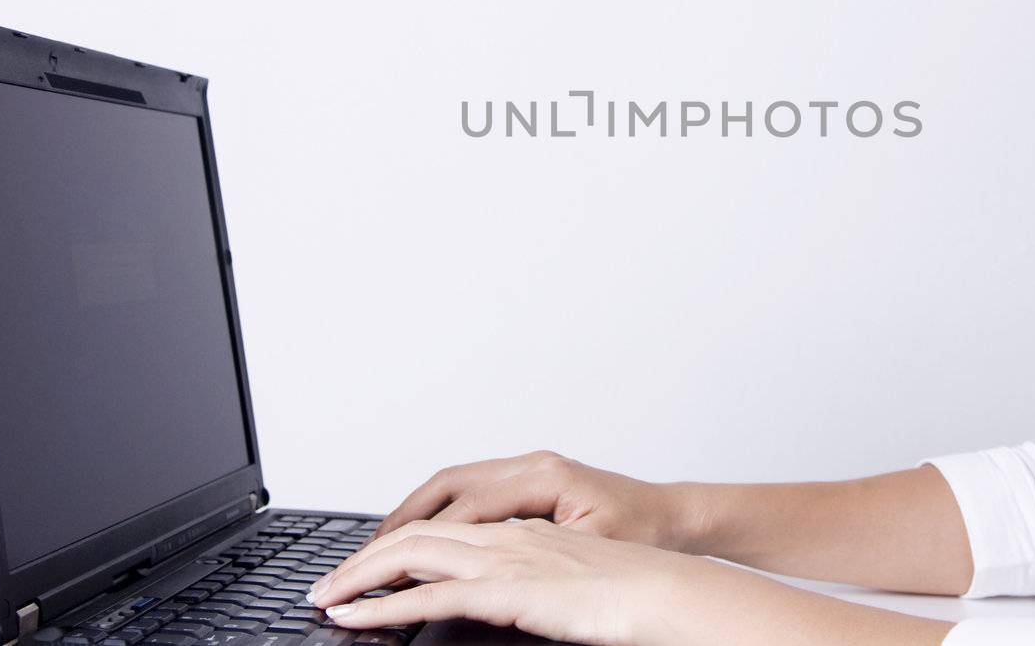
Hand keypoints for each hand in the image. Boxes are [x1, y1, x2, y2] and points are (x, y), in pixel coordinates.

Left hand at [305, 515, 689, 643]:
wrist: (665, 590)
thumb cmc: (631, 590)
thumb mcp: (570, 578)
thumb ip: (533, 581)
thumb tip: (512, 599)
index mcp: (519, 530)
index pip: (442, 526)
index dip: (396, 543)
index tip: (365, 568)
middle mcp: (504, 535)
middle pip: (414, 532)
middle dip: (363, 558)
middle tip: (327, 584)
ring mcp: (503, 559)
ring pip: (410, 555)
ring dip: (358, 577)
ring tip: (325, 598)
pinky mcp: (506, 590)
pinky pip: (429, 594)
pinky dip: (381, 606)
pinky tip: (353, 618)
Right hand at [359, 449, 699, 552]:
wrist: (674, 519)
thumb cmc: (642, 534)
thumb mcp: (587, 552)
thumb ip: (534, 556)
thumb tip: (483, 570)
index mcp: (543, 478)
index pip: (464, 509)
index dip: (419, 540)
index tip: (383, 565)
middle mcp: (531, 464)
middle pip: (446, 486)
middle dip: (399, 520)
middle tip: (361, 557)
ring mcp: (529, 467)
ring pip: (452, 483)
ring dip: (413, 512)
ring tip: (377, 546)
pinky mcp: (531, 479)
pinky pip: (470, 488)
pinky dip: (437, 508)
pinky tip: (420, 533)